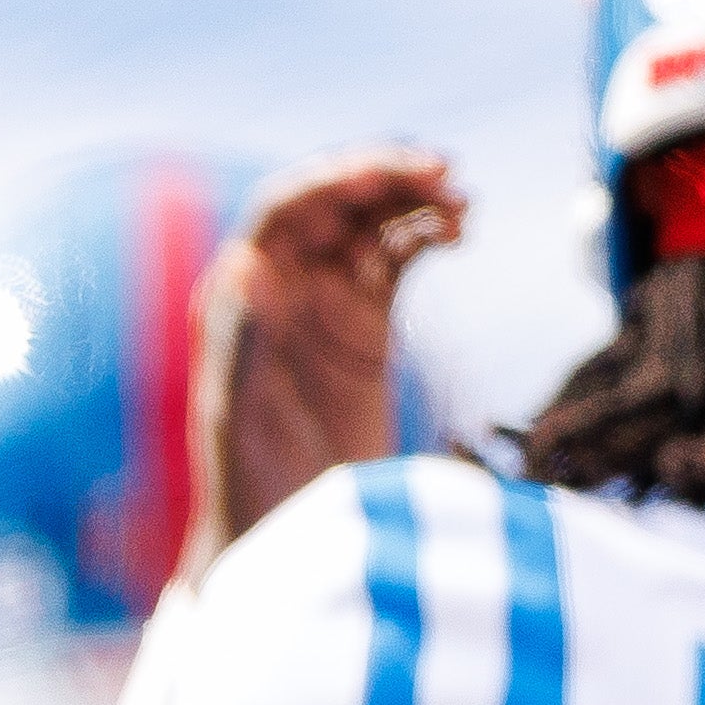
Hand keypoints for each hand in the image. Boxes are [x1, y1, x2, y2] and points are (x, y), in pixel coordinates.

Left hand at [181, 147, 464, 583]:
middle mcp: (282, 284)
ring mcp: (327, 300)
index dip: (338, 178)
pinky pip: (399, 256)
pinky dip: (428, 234)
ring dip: (415, 201)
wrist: (286, 532)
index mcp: (243, 293)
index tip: (395, 172)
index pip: (286, 208)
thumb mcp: (241, 416)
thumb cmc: (246, 483)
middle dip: (387, 177)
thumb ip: (244, 343)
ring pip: (372, 222)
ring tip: (463, 207)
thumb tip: (246, 266)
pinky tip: (459, 234)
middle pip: (336, 203)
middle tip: (446, 173)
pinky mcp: (366, 323)